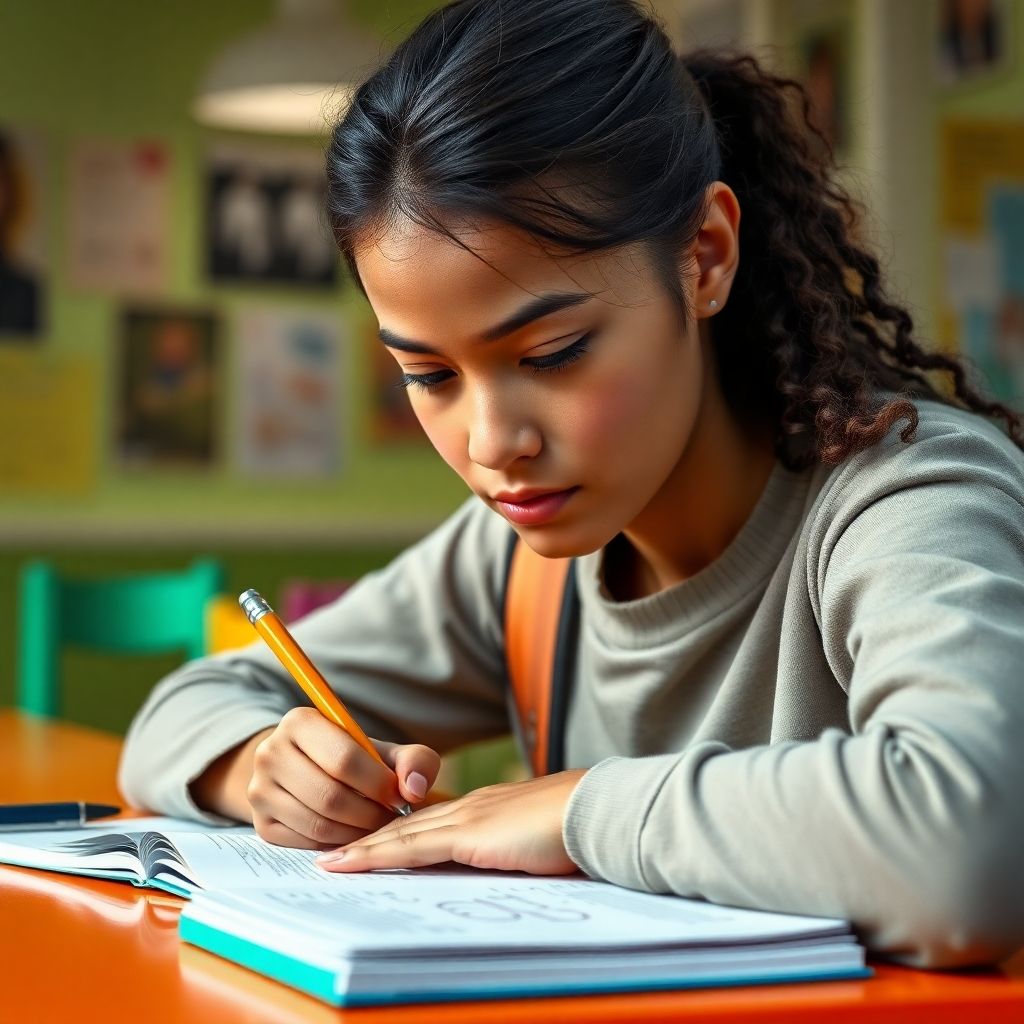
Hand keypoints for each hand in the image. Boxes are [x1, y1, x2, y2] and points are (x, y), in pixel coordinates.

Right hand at [246, 707, 441, 849]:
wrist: (309, 772)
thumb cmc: (355, 760)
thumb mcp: (385, 751)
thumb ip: (414, 760)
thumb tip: (415, 790)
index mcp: (300, 721)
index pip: (344, 759)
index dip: (378, 783)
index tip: (398, 796)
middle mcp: (270, 752)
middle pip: (329, 796)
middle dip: (369, 814)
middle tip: (389, 818)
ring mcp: (259, 790)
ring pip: (318, 824)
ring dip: (356, 833)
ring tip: (374, 827)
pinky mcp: (261, 824)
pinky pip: (306, 844)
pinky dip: (336, 845)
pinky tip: (352, 835)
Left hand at [315, 769, 587, 875]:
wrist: (595, 810)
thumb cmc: (578, 827)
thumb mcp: (538, 841)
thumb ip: (515, 849)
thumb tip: (507, 866)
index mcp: (486, 808)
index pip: (431, 823)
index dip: (399, 833)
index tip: (373, 844)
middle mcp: (468, 807)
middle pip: (406, 826)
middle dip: (368, 838)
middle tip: (333, 852)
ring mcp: (464, 818)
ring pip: (398, 835)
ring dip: (360, 849)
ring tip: (327, 861)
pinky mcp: (465, 835)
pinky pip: (407, 848)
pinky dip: (372, 856)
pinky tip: (347, 863)